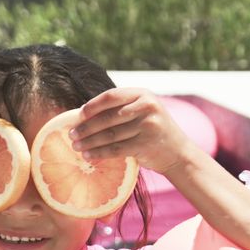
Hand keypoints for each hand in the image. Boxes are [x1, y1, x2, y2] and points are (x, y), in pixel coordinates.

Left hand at [69, 88, 197, 173]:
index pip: (111, 96)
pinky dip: (99, 152)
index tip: (78, 115)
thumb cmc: (152, 130)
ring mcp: (148, 125)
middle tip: (71, 134)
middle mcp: (147, 107)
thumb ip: (121, 109)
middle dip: (86, 127)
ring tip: (76, 146)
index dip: (92, 106)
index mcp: (143, 94)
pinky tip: (87, 155)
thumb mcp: (142, 112)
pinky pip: (116, 149)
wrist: (178, 152)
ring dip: (89, 141)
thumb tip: (83, 114)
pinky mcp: (146, 144)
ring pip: (110, 134)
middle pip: (108, 117)